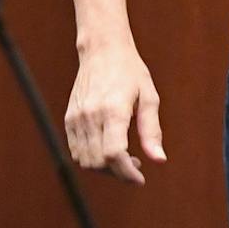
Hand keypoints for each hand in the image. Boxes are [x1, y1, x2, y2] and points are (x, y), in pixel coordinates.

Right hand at [64, 36, 164, 184]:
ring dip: (104, 168)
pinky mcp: (69, 117)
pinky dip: (90, 158)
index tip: (140, 178)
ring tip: (122, 157)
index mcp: (113, 110)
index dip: (127, 173)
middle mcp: (91, 115)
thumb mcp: (149, 97)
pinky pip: (76, 150)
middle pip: (99, 162)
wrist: (102, 49)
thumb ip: (152, 131)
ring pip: (85, 160)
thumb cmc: (130, 71)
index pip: (114, 154)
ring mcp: (77, 117)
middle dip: (118, 172)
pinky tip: (106, 149)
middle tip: (135, 164)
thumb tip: (159, 161)